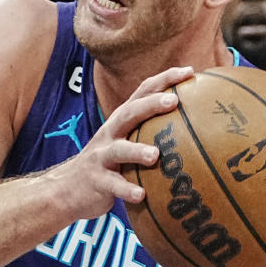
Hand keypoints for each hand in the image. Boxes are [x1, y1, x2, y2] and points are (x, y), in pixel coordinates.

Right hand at [48, 67, 193, 222]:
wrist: (68, 188)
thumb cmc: (109, 164)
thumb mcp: (126, 141)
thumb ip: (151, 132)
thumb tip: (197, 128)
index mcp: (121, 120)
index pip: (143, 91)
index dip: (165, 79)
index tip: (190, 71)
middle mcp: (110, 133)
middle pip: (130, 113)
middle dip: (151, 104)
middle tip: (174, 101)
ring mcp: (101, 156)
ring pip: (119, 150)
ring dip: (136, 151)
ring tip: (155, 155)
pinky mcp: (96, 180)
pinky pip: (112, 185)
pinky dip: (126, 189)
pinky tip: (142, 195)